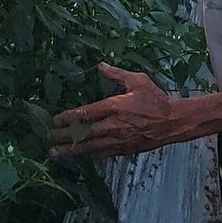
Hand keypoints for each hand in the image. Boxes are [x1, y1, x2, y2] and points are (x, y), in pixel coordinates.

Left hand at [49, 63, 179, 159]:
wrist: (173, 122)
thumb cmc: (156, 100)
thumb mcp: (138, 80)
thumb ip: (117, 74)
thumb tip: (100, 65)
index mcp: (114, 106)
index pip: (85, 113)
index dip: (68, 117)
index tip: (54, 120)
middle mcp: (113, 126)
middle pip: (83, 133)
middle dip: (63, 136)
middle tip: (47, 138)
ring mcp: (118, 140)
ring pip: (89, 147)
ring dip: (71, 150)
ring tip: (55, 154)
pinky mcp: (124, 150)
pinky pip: (102, 154)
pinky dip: (89, 155)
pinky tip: (79, 157)